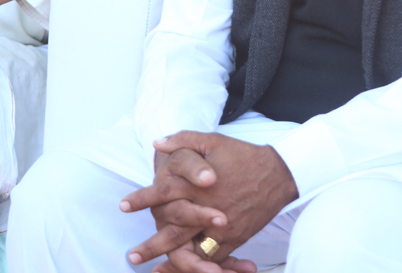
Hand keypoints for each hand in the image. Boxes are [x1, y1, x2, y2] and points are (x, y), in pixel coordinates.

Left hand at [120, 132, 297, 269]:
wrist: (279, 173)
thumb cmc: (244, 156)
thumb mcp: (214, 141)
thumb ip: (185, 141)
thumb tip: (157, 143)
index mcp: (200, 184)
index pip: (165, 191)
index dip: (143, 198)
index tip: (122, 206)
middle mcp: (208, 207)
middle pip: (175, 229)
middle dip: (152, 244)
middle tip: (131, 256)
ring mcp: (222, 226)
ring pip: (193, 248)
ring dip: (172, 262)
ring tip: (154, 271)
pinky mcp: (235, 237)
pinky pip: (214, 256)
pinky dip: (199, 265)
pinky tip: (185, 271)